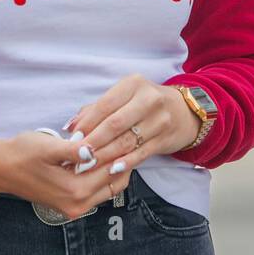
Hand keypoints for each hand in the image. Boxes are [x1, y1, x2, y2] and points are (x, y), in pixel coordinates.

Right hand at [0, 132, 134, 219]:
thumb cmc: (22, 153)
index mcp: (74, 191)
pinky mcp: (71, 204)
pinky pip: (98, 189)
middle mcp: (78, 205)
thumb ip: (72, 150)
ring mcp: (75, 207)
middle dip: (123, 158)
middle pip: (116, 181)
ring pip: (110, 186)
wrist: (1, 168)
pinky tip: (101, 154)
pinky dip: (104, 173)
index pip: (112, 170)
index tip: (131, 131)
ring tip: (116, 142)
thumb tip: (93, 150)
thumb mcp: (48, 147)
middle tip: (128, 135)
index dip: (123, 149)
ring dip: (115, 166)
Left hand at [67, 74, 201, 170]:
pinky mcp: (165, 139)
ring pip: (127, 141)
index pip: (105, 104)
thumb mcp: (123, 97)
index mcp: (134, 84)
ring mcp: (159, 120)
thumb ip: (95, 110)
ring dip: (105, 155)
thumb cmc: (144, 104)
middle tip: (78, 155)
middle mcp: (149, 99)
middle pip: (116, 124)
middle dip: (94, 141)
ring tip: (88, 165)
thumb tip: (70, 126)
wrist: (183, 112)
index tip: (73, 138)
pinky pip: (141, 153)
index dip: (87, 123)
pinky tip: (112, 169)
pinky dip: (125, 163)